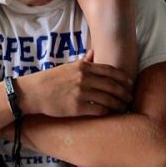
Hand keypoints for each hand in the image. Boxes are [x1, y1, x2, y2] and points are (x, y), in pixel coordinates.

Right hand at [18, 51, 132, 116]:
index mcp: (83, 67)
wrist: (35, 92)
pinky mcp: (77, 107)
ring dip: (119, 104)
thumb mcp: (68, 66)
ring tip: (124, 107)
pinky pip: (98, 110)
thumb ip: (83, 61)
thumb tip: (93, 52)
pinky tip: (111, 114)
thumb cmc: (52, 79)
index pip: (110, 71)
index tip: (130, 82)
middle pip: (112, 85)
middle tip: (131, 97)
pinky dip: (108, 112)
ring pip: (108, 99)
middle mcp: (84, 78)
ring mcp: (81, 93)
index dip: (123, 77)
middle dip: (124, 92)